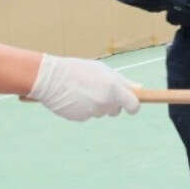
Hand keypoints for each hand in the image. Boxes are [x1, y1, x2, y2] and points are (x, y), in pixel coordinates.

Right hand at [25, 54, 140, 120]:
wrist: (49, 78)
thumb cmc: (78, 70)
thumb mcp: (102, 70)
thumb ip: (122, 81)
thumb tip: (140, 89)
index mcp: (113, 88)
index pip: (133, 105)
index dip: (133, 106)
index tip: (131, 106)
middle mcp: (105, 102)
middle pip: (116, 110)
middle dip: (112, 103)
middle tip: (98, 90)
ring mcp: (92, 112)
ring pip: (100, 112)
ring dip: (96, 104)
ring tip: (82, 91)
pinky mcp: (81, 118)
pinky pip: (88, 115)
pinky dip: (83, 109)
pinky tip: (74, 98)